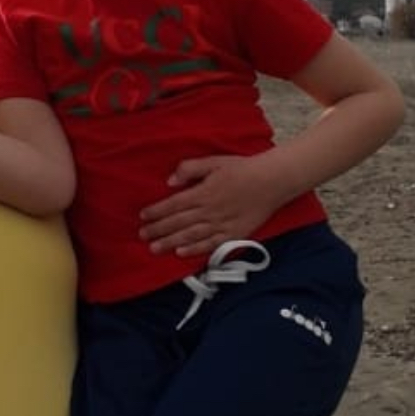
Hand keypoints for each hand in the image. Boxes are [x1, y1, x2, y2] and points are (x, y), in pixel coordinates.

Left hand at [139, 154, 281, 257]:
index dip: (157, 211)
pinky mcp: (234, 234)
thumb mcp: (213, 161)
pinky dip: (196, 250)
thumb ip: (190, 169)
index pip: (174, 204)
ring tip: (154, 248)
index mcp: (203, 192)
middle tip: (142, 236)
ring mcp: (222, 224)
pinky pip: (211, 244)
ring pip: (191, 235)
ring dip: (171, 242)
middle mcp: (210, 210)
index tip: (142, 217)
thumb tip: (170, 181)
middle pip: (179, 222)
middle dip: (159, 230)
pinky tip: (181, 254)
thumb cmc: (241, 168)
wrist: (272, 181)